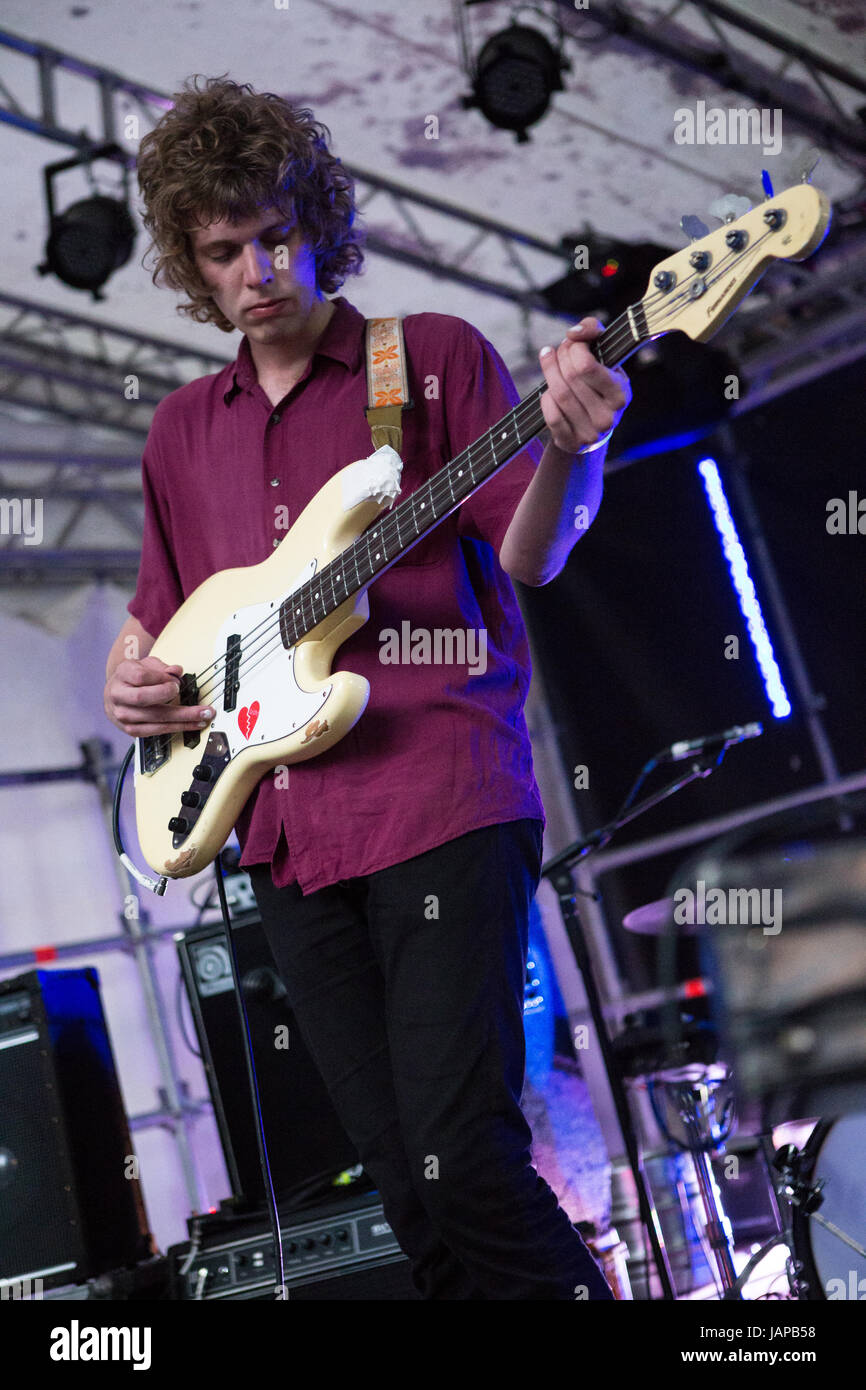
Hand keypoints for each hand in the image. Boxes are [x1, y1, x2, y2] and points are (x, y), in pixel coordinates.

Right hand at [104, 656, 214, 737]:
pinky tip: (190, 724)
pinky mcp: (130, 729)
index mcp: (122, 675)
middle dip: (171, 699)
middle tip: (196, 704)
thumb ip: (163, 667)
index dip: (160, 679)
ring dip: (181, 719)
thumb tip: (177, 671)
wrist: (117, 693)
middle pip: (143, 698)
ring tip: (202, 716)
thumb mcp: (147, 665)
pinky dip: (175, 728)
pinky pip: (155, 730)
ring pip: (153, 718)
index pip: (140, 677)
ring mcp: (123, 714)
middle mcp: (118, 695)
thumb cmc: (134, 677)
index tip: (176, 683)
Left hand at [538, 318, 630, 454]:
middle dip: (559, 357)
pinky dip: (546, 398)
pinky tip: (548, 390)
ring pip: (559, 395)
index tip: (572, 342)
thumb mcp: (605, 354)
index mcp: (621, 393)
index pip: (586, 366)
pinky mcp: (572, 443)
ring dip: (549, 372)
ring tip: (548, 360)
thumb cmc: (597, 381)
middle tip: (557, 350)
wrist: (593, 424)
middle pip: (570, 378)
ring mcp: (590, 433)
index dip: (573, 348)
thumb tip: (573, 332)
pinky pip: (551, 415)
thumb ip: (593, 330)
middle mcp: (608, 416)